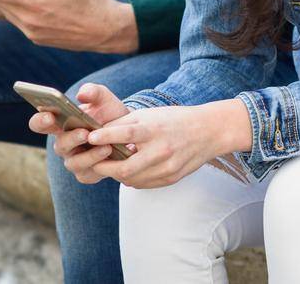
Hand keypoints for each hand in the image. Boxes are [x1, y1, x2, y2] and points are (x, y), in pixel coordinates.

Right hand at [36, 83, 132, 184]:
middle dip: (71, 139)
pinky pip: (87, 174)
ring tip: (106, 146)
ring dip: (89, 155)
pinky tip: (110, 157)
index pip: (40, 123)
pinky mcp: (86, 174)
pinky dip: (98, 165)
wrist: (129, 132)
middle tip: (85, 132)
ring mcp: (74, 160)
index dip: (40, 121)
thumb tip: (82, 94)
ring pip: (73, 162)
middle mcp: (64, 143)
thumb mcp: (105, 100)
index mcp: (61, 124)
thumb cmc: (109, 114)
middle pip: (59, 145)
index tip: (49, 116)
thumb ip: (94, 92)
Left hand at [85, 98, 253, 189]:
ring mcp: (167, 167)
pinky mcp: (171, 178)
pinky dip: (132, 178)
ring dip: (117, 174)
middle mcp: (162, 149)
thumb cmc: (175, 120)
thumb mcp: (151, 115)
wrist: (209, 132)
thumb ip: (125, 124)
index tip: (90, 138)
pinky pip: (142, 184)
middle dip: (104, 167)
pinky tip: (132, 170)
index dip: (105, 137)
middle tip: (94, 163)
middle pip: (124, 168)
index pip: (125, 134)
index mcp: (156, 129)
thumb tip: (98, 134)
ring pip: (131, 180)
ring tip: (112, 166)